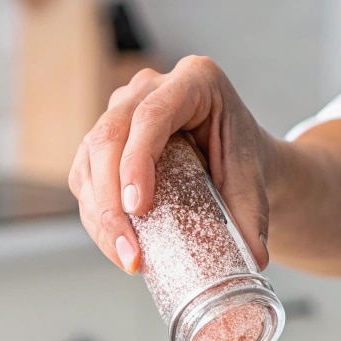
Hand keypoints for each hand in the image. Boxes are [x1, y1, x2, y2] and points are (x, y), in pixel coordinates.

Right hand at [68, 55, 275, 274]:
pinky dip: (96, 216)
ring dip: (100, 215)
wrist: (235, 157)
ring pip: (90, 160)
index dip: (137, 163)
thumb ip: (252, 219)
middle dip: (112, 202)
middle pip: (109, 137)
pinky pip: (85, 178)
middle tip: (130, 251)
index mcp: (194, 81)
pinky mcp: (103, 142)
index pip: (151, 116)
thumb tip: (254, 260)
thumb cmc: (243, 162)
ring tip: (126, 258)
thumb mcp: (252, 185)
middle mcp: (148, 88)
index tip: (138, 209)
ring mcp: (120, 111)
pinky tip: (117, 246)